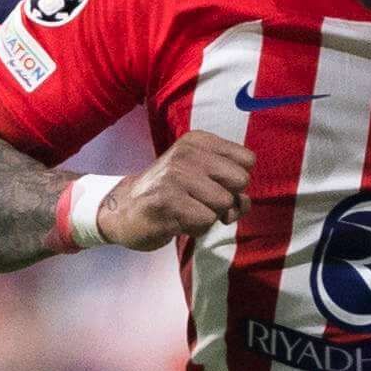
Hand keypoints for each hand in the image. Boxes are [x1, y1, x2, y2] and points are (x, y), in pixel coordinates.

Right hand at [94, 130, 252, 248]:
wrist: (123, 209)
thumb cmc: (171, 194)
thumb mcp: (200, 175)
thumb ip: (230, 185)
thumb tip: (244, 203)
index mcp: (197, 141)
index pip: (247, 160)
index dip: (237, 181)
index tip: (216, 186)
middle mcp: (186, 153)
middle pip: (240, 181)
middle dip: (228, 200)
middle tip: (204, 203)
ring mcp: (174, 177)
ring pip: (224, 203)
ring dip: (210, 216)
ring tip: (187, 211)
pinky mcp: (166, 202)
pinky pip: (206, 221)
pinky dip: (197, 229)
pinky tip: (178, 221)